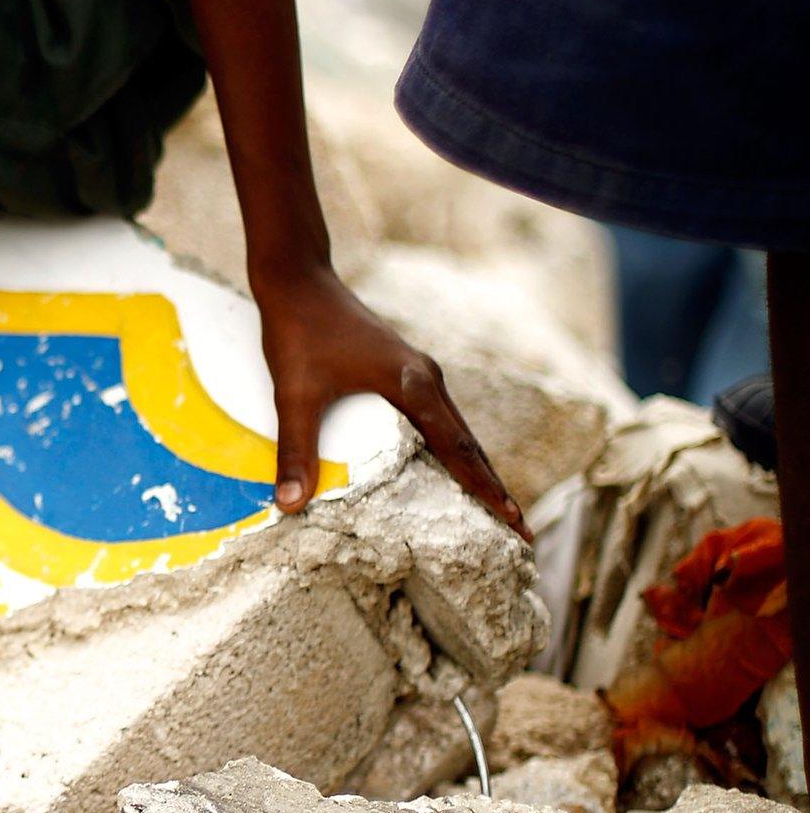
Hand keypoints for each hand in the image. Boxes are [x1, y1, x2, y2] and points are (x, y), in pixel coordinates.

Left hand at [251, 261, 531, 541]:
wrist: (299, 280)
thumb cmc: (298, 332)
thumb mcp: (293, 393)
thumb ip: (296, 449)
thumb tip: (291, 504)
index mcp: (412, 384)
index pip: (458, 448)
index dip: (485, 488)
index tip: (514, 521)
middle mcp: (426, 378)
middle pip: (469, 443)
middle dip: (493, 488)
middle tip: (521, 532)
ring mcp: (418, 372)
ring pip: (457, 430)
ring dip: (475, 468)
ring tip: (496, 508)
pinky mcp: (404, 370)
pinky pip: (439, 418)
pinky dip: (452, 448)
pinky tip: (449, 467)